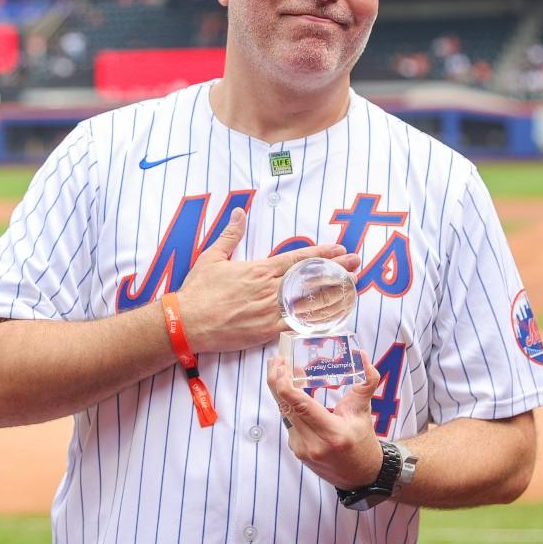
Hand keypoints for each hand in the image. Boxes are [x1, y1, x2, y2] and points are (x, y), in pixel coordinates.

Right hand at [175, 208, 360, 353]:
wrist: (186, 322)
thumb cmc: (198, 290)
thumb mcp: (212, 256)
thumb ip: (231, 234)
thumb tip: (239, 212)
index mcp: (258, 270)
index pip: (296, 259)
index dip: (320, 254)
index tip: (338, 249)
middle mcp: (268, 289)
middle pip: (308, 279)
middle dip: (335, 271)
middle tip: (356, 265)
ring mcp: (269, 311)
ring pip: (307, 302)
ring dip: (332, 295)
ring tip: (352, 289)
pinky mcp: (266, 331)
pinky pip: (296, 325)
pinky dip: (315, 321)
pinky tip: (331, 318)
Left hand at [266, 351, 383, 489]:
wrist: (360, 476)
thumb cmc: (363, 442)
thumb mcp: (365, 411)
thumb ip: (367, 381)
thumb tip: (363, 355)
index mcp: (333, 433)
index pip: (300, 407)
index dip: (285, 385)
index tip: (282, 365)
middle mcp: (314, 443)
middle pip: (285, 407)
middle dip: (277, 381)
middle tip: (278, 360)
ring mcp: (302, 449)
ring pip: (284, 413)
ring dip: (280, 391)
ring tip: (282, 370)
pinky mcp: (296, 450)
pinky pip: (288, 422)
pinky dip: (288, 405)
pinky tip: (291, 392)